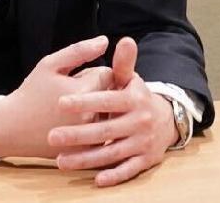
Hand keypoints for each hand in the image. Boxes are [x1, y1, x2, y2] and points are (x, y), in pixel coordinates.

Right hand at [0, 35, 111, 158]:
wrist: (12, 128)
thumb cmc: (31, 92)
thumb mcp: (50, 65)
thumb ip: (79, 51)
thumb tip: (105, 41)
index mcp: (83, 91)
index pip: (108, 73)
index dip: (92, 73)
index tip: (76, 79)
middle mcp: (90, 115)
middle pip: (110, 94)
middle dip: (96, 91)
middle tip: (72, 95)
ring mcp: (87, 137)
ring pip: (107, 114)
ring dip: (96, 110)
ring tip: (71, 111)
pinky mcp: (85, 152)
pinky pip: (101, 134)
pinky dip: (92, 129)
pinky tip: (73, 126)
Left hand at [48, 37, 178, 186]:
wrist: (166, 121)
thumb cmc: (138, 98)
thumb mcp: (132, 80)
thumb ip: (123, 64)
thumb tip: (125, 40)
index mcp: (135, 99)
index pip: (107, 100)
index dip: (85, 102)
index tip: (61, 103)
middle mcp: (140, 122)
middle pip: (106, 130)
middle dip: (78, 135)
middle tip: (52, 136)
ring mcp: (143, 143)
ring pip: (112, 153)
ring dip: (86, 159)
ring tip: (60, 160)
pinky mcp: (145, 161)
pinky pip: (128, 170)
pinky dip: (113, 176)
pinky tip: (95, 179)